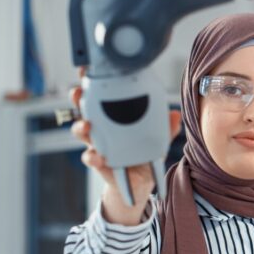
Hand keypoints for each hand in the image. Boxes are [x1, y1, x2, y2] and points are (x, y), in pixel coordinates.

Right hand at [69, 67, 181, 224]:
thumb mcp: (158, 139)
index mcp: (114, 116)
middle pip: (84, 109)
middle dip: (78, 99)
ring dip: (81, 127)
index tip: (87, 70)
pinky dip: (92, 157)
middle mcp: (102, 128)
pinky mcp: (100, 164)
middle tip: (79, 93)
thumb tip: (175, 114)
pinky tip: (97, 156)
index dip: (92, 82)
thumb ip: (166, 128)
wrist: (140, 183)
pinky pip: (91, 159)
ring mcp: (98, 145)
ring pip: (82, 132)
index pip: (100, 95)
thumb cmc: (144, 154)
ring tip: (87, 126)